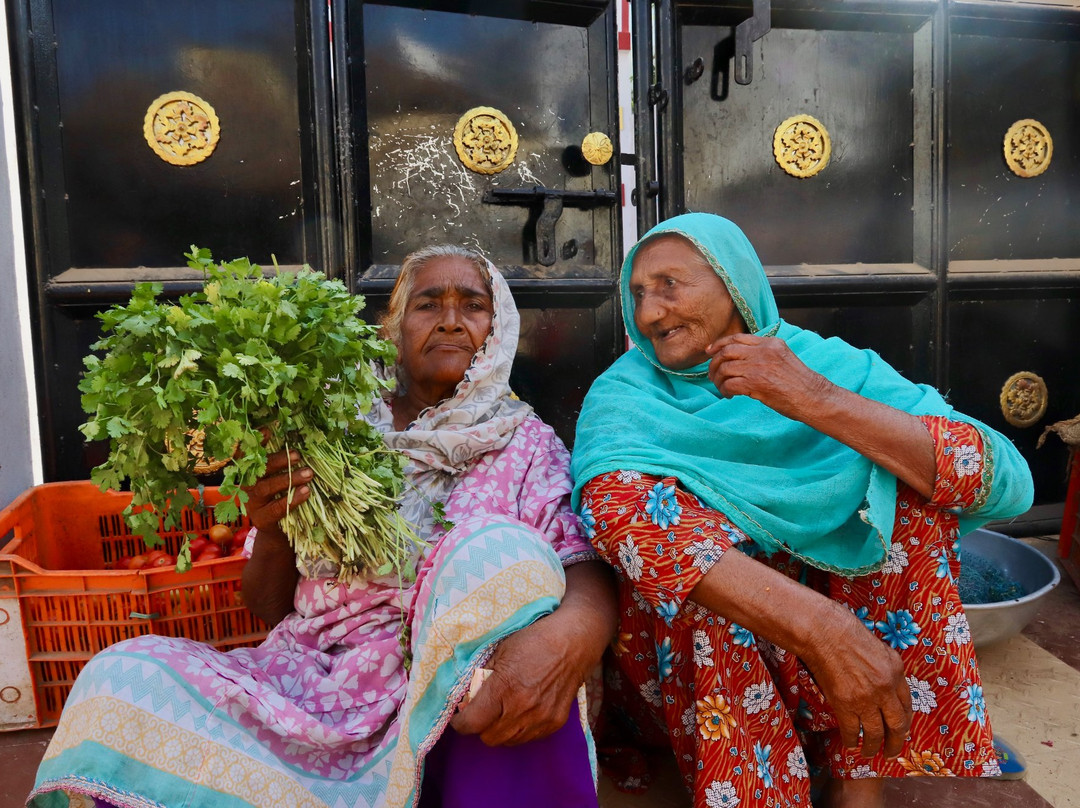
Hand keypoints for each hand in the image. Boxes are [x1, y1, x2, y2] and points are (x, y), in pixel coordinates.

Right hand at [241, 446, 312, 534]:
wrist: (275, 531)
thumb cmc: (279, 497)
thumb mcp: (277, 478)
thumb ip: (281, 462)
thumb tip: (298, 442)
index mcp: (249, 472)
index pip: (249, 454)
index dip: (257, 442)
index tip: (268, 430)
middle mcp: (246, 485)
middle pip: (259, 469)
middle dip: (279, 460)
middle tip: (298, 455)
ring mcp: (252, 503)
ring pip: (267, 487)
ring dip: (289, 478)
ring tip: (308, 473)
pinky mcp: (261, 518)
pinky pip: (276, 508)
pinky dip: (292, 499)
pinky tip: (306, 492)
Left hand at [450, 612, 587, 746]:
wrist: (573, 643)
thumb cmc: (533, 641)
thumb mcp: (499, 651)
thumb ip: (481, 677)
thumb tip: (465, 698)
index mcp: (504, 687)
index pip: (472, 723)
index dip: (460, 723)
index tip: (459, 716)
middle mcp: (522, 708)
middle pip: (488, 737)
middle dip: (480, 726)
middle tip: (482, 711)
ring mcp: (541, 718)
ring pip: (507, 741)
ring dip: (500, 730)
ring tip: (503, 711)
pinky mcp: (554, 723)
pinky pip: (527, 739)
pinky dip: (519, 730)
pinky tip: (521, 711)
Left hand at [705, 333, 830, 419]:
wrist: (813, 397)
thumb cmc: (799, 383)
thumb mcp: (783, 358)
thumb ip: (763, 354)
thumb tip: (740, 359)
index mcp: (770, 343)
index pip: (737, 338)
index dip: (719, 344)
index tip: (709, 351)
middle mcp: (763, 351)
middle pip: (727, 351)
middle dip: (714, 363)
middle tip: (712, 374)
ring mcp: (759, 366)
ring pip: (725, 368)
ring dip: (718, 379)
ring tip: (721, 387)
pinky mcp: (755, 383)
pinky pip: (729, 384)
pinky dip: (724, 390)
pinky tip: (729, 395)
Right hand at [802, 603, 912, 758]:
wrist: (824, 632)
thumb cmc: (848, 633)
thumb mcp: (879, 649)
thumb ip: (887, 671)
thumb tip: (888, 689)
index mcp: (896, 672)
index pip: (907, 705)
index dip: (903, 721)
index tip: (899, 730)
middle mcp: (886, 688)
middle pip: (897, 725)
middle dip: (895, 743)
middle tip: (891, 752)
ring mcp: (866, 698)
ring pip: (875, 733)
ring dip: (872, 746)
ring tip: (868, 752)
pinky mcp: (845, 704)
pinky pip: (852, 730)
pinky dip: (851, 740)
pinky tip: (850, 744)